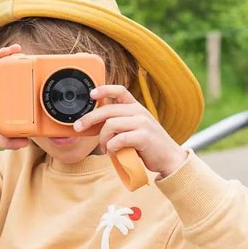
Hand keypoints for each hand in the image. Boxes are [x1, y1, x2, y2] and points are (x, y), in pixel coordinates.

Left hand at [73, 85, 187, 178]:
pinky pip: (118, 139)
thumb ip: (121, 122)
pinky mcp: (143, 137)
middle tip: (78, 127)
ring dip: (102, 139)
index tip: (91, 94)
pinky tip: (114, 153)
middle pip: (107, 110)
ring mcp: (142, 123)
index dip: (104, 89)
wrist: (170, 159)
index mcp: (137, 108)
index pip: (120, 91)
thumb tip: (95, 122)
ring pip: (110, 125)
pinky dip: (111, 148)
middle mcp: (139, 112)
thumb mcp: (136, 128)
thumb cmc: (148, 145)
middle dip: (89, 119)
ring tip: (105, 148)